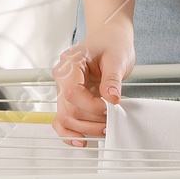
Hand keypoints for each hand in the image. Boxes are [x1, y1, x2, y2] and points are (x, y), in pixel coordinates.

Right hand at [51, 18, 134, 146]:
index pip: (72, 92)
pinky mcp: (70, 98)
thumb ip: (112, 79)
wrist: (110, 37)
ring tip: (105, 128)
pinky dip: (69, 132)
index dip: (92, 106)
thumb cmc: (113, 43)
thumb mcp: (117, 58)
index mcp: (70, 63)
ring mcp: (64, 88)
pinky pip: (62, 119)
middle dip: (92, 120)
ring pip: (65, 117)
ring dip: (85, 128)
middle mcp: (62, 76)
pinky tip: (82, 140)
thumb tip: (111, 99)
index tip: (110, 107)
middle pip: (68, 109)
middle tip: (112, 120)